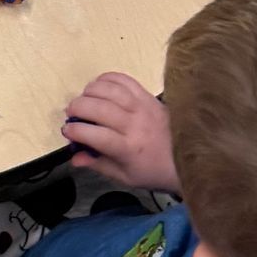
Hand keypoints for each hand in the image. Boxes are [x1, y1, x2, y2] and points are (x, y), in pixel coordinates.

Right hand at [63, 73, 177, 190]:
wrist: (188, 158)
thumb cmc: (154, 171)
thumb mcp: (125, 177)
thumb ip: (98, 165)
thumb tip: (74, 157)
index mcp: (128, 149)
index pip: (95, 135)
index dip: (75, 130)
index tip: (67, 131)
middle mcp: (134, 124)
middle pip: (99, 108)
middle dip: (77, 107)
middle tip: (71, 113)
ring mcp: (143, 107)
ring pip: (109, 90)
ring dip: (90, 91)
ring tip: (84, 99)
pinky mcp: (149, 96)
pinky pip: (124, 79)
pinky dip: (107, 78)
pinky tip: (99, 86)